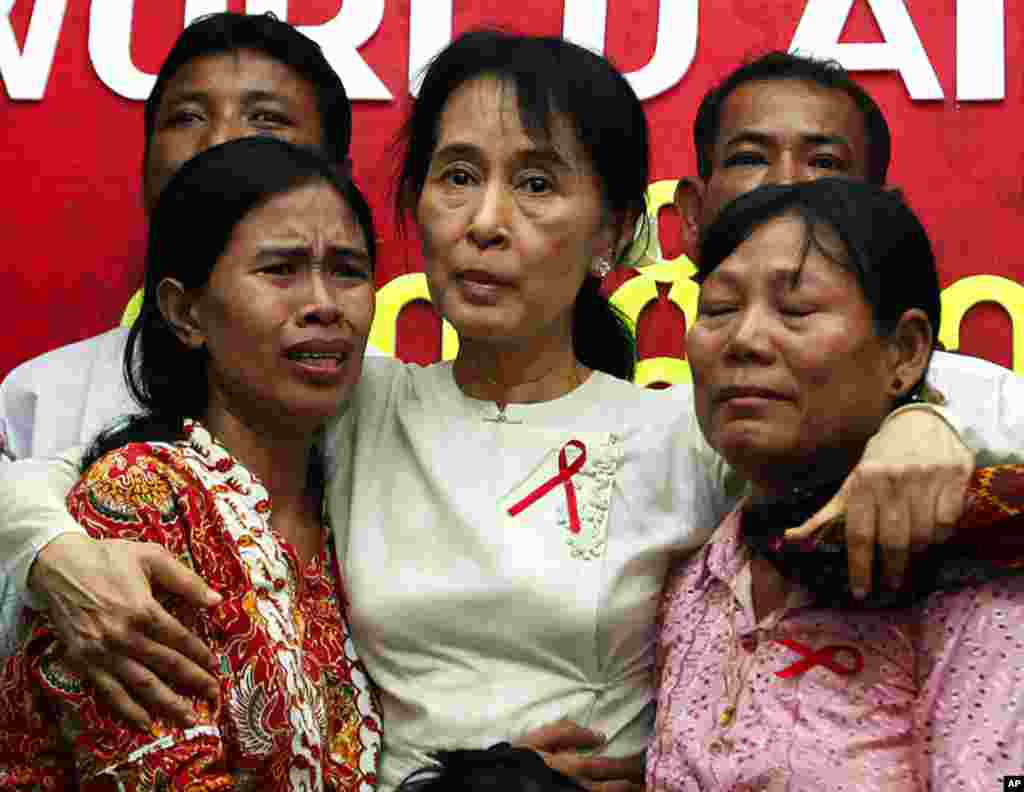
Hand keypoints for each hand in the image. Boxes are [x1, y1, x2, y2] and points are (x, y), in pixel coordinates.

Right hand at [29, 533, 221, 728]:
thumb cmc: (109, 558)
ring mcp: (102, 652)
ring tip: (188, 718)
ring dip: (167, 703)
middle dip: (193, 682)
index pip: (179, 640)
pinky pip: (109, 691)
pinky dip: (128, 709)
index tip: (215, 666)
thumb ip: (186, 580)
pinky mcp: (83, 662)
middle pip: (166, 665)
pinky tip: (145, 722)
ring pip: (141, 684)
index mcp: (143, 610)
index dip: (200, 654)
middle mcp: (123, 636)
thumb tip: (217, 600)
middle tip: (213, 695)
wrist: (58, 566)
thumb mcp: (152, 557)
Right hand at [518, 719, 644, 791]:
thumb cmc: (521, 758)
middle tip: (645, 777)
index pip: (607, 765)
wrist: (504, 781)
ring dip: (625, 790)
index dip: (625, 764)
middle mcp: (577, 784)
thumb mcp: (538, 739)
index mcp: (572, 766)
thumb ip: (566, 732)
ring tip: (639, 788)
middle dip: (630, 779)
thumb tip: (596, 734)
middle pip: (612, 784)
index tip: (637, 760)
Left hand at [787, 407, 973, 596]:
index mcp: (863, 481)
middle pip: (893, 540)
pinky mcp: (955, 478)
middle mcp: (894, 480)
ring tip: (910, 570)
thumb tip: (790, 538)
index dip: (860, 567)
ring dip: (916, 559)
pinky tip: (932, 544)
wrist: (920, 421)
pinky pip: (948, 523)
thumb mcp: (851, 483)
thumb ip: (826, 515)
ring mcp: (926, 478)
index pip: (859, 533)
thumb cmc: (881, 459)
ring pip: (924, 536)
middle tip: (889, 590)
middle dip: (891, 572)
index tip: (860, 592)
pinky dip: (941, 539)